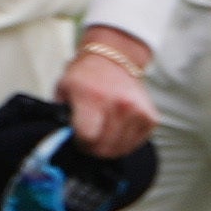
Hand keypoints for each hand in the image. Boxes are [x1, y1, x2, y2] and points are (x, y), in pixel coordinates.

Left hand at [63, 41, 157, 161]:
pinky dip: (124, 143)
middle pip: (104, 147)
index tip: (76, 138)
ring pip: (120, 149)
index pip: (88, 138)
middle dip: (92, 149)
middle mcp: (119, 105)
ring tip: (101, 134)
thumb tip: (62, 140)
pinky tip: (115, 132)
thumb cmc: (84, 78)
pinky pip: (135, 144)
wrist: (113, 60)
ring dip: (108, 148)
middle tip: (88, 140)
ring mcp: (138, 112)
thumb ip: (60, 116)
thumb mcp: (62, 91)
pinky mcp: (151, 118)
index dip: (79, 143)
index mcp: (93, 99)